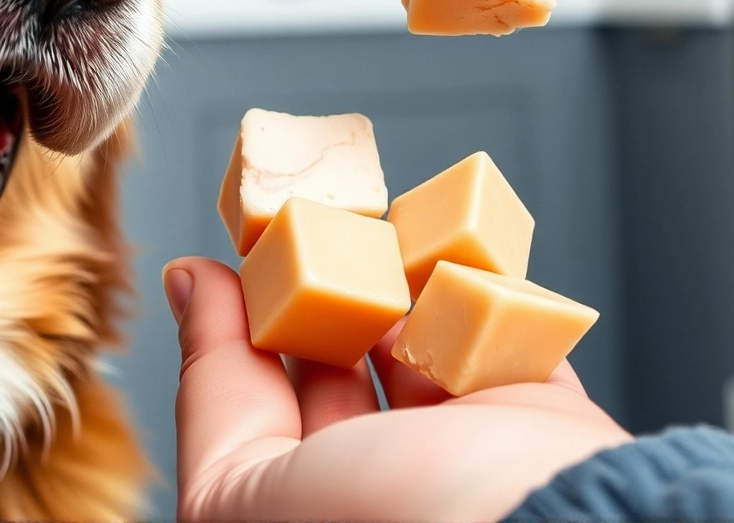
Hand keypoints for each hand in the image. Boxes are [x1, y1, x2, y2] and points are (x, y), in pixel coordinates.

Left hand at [166, 256, 630, 522]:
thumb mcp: (246, 488)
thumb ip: (213, 391)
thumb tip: (187, 286)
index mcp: (310, 518)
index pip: (252, 426)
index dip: (231, 339)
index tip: (228, 265)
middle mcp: (387, 495)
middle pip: (335, 380)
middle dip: (313, 305)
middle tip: (299, 237)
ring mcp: (473, 459)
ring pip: (419, 353)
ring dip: (391, 292)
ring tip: (365, 241)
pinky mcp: (546, 420)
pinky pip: (505, 337)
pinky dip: (481, 291)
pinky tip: (444, 257)